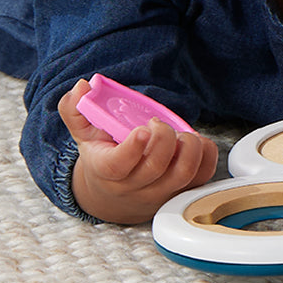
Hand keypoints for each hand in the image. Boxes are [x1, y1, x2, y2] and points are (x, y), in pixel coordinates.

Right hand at [59, 79, 218, 223]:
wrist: (114, 195)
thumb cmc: (102, 157)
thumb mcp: (83, 134)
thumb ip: (75, 110)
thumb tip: (82, 87)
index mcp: (106, 170)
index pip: (117, 165)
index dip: (132, 148)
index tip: (143, 129)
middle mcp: (134, 186)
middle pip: (156, 167)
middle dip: (165, 138)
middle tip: (159, 124)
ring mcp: (160, 192)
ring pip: (184, 174)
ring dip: (190, 147)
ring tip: (180, 134)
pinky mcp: (182, 191)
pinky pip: (203, 175)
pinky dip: (207, 153)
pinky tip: (194, 141)